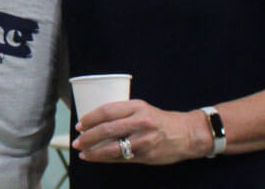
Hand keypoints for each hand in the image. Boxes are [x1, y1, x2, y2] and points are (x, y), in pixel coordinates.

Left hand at [72, 100, 210, 164]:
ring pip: (112, 147)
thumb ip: (122, 113)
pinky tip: (95, 158)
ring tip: (82, 152)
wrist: (187, 134)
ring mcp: (144, 140)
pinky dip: (105, 158)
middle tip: (77, 141)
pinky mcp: (146, 155)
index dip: (89, 118)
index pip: (107, 111)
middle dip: (88, 136)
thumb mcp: (142, 109)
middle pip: (107, 129)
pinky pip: (121, 158)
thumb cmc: (159, 120)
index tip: (79, 124)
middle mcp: (140, 122)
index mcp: (137, 107)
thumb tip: (94, 121)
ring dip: (94, 151)